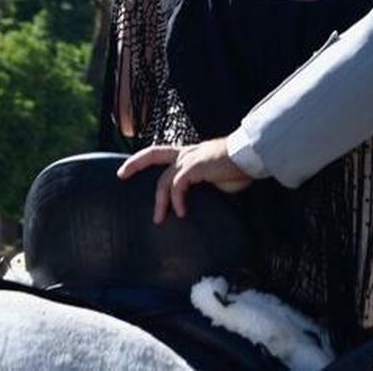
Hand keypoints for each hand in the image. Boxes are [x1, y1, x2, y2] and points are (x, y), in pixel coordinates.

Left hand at [115, 137, 252, 224]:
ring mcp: (190, 159)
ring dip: (160, 202)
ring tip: (160, 219)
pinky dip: (176, 201)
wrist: (251, 156)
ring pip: (164, 180)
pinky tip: (182, 212)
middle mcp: (188, 153)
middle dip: (135, 163)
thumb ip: (204, 185)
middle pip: (154, 153)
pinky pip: (177, 186)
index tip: (130, 168)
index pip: (163, 153)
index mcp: (192, 154)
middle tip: (121, 175)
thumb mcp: (217, 177)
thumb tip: (200, 201)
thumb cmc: (240, 167)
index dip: (145, 159)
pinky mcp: (195, 167)